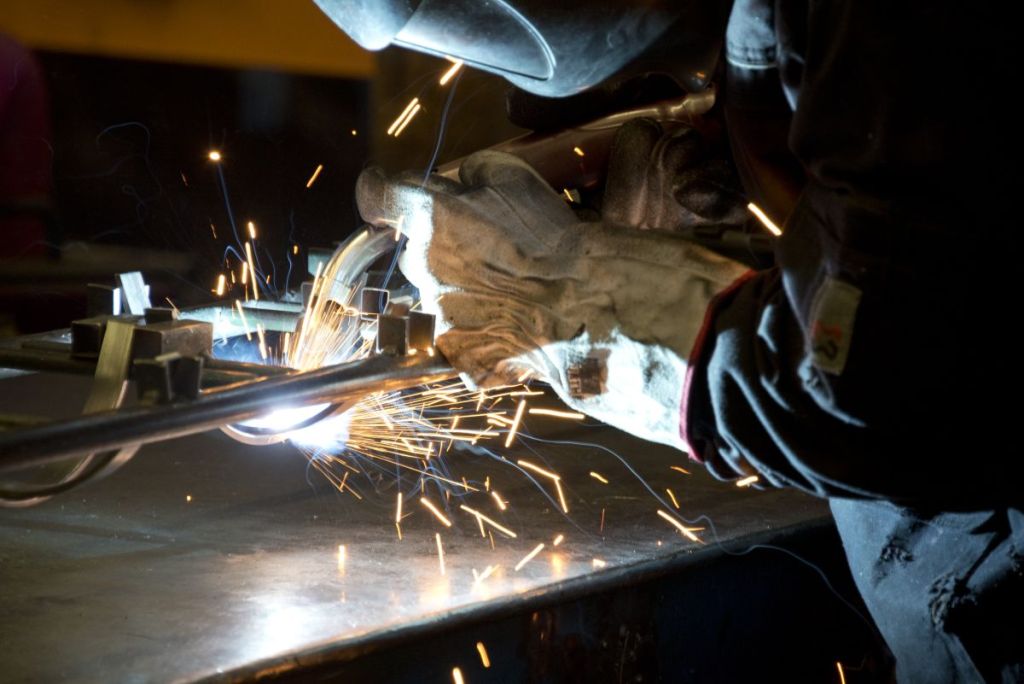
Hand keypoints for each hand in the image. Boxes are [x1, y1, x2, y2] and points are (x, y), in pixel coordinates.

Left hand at [356, 141, 747, 449]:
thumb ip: (473, 174)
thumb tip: (460, 181)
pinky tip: (520, 328)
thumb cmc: (559, 237)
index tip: (388, 194)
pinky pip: (463, 343)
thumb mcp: (516, 177)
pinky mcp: (462, 358)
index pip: (377, 193)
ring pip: (438, 300)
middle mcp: (421, 267)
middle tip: (494, 254)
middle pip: (416, 254)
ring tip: (516, 295)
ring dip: (466, 296)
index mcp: (429, 216)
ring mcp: (439, 318)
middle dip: (445, 253)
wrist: (592, 306)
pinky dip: (485, 337)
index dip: (382, 191)